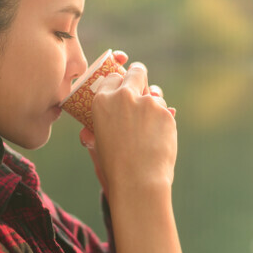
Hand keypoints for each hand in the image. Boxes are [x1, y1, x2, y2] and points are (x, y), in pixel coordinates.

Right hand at [78, 50, 175, 197]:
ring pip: (154, 94)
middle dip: (139, 77)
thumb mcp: (97, 145)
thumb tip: (86, 133)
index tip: (123, 89)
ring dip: (153, 105)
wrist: (138, 181)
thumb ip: (94, 132)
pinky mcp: (165, 112)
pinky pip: (166, 110)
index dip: (119, 83)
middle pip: (137, 72)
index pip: (113, 77)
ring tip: (148, 128)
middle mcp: (124, 96)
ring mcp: (147, 102)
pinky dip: (163, 120)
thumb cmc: (114, 166)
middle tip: (142, 89)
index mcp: (102, 101)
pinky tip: (157, 136)